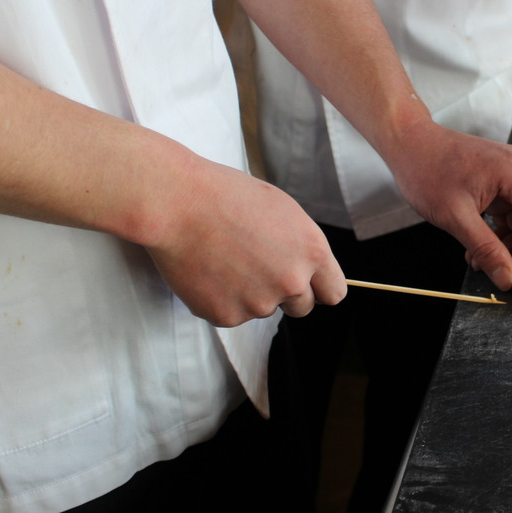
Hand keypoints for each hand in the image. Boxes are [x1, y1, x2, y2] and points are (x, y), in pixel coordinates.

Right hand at [144, 160, 345, 326]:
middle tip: (256, 266)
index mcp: (312, 252)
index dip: (319, 289)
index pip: (334, 293)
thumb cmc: (228, 196)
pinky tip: (207, 270)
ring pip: (262, 309)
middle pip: (301, 308)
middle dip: (284, 294)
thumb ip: (301, 247)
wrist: (178, 203)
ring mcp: (259, 303)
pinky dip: (220, 298)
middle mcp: (292, 282)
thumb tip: (307, 273)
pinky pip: (231, 313)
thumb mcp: (283, 211)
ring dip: (249, 293)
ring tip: (224, 257)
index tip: (308, 286)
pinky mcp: (227, 316)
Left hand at [386, 122, 511, 290]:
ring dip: (511, 247)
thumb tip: (507, 279)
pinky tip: (479, 251)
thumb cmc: (426, 170)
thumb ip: (486, 250)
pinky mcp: (501, 181)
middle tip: (509, 277)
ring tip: (483, 263)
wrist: (408, 143)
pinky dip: (501, 235)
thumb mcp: (456, 217)